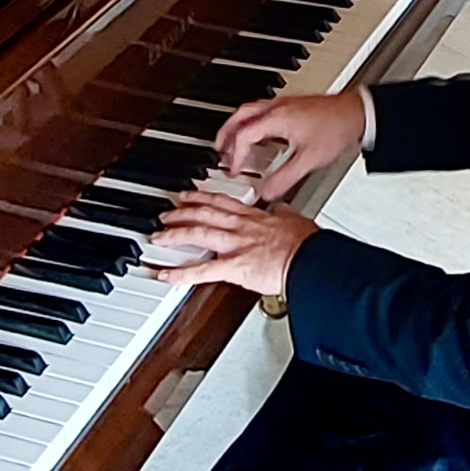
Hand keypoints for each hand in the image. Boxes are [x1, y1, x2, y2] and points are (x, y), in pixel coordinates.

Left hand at [151, 191, 317, 297]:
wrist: (312, 260)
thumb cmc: (307, 245)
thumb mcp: (295, 219)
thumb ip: (284, 214)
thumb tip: (282, 209)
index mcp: (253, 217)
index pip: (221, 202)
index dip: (201, 197)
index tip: (187, 195)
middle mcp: (240, 227)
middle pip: (203, 213)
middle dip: (180, 212)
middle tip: (164, 214)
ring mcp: (235, 246)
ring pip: (197, 233)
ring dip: (174, 234)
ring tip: (158, 236)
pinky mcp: (234, 267)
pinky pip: (202, 271)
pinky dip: (181, 273)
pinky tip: (166, 275)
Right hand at [214, 88, 365, 201]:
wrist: (356, 112)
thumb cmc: (336, 129)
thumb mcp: (309, 160)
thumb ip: (285, 179)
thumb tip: (267, 193)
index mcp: (276, 119)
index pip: (244, 136)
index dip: (236, 155)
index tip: (234, 169)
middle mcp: (276, 108)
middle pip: (239, 117)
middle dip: (226, 134)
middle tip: (220, 149)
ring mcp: (283, 104)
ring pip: (249, 111)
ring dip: (237, 126)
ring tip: (233, 141)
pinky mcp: (291, 105)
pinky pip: (261, 110)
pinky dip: (252, 122)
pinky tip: (259, 134)